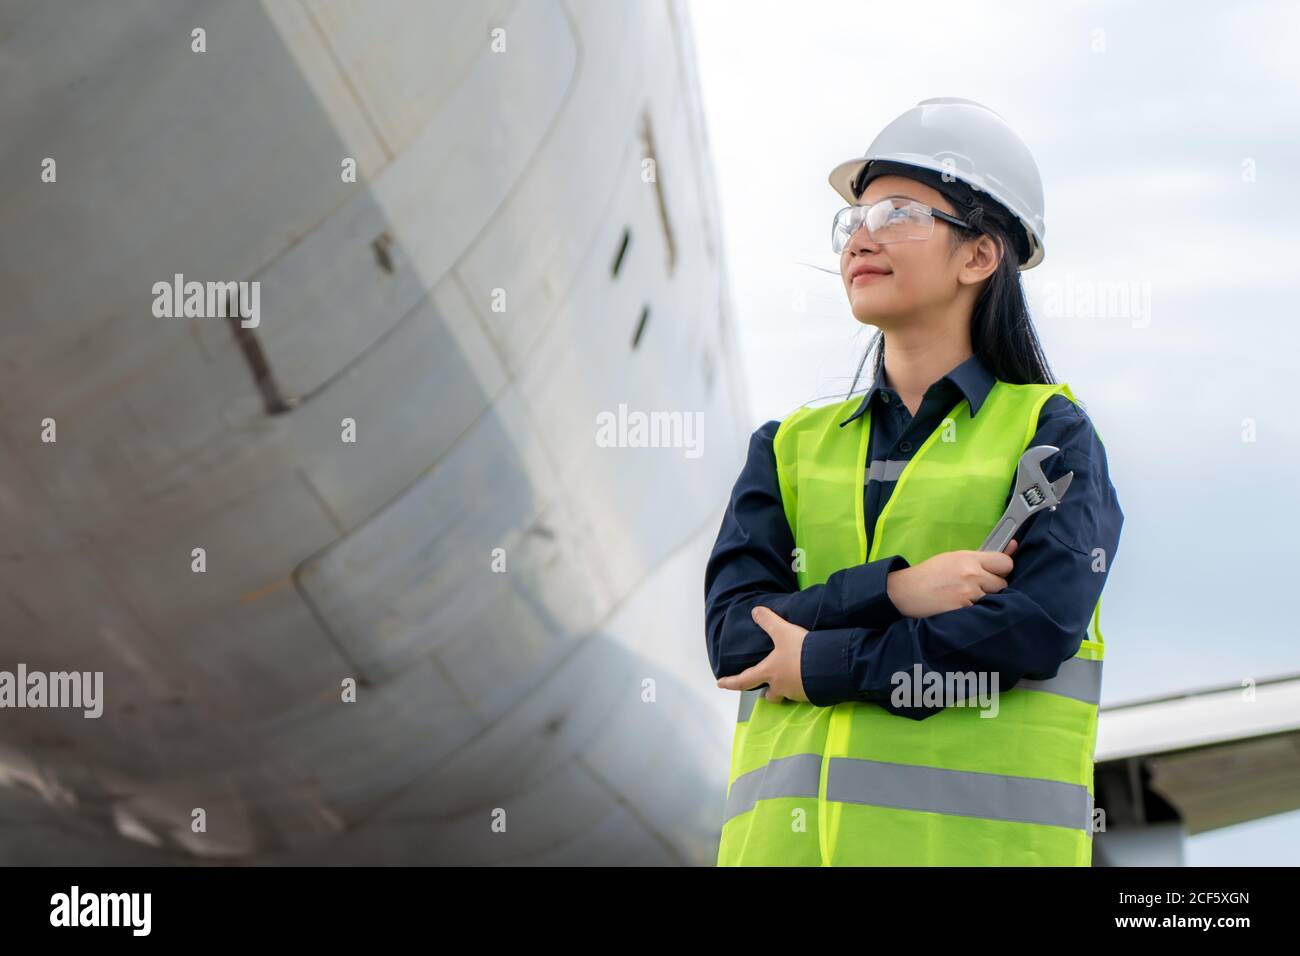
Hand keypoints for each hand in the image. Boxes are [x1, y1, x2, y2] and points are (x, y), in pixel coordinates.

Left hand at [715, 605, 809, 702]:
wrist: (831, 666)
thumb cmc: (802, 651)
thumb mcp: (783, 631)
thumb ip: (769, 621)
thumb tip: (755, 611)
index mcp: (770, 672)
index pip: (744, 680)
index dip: (731, 682)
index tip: (720, 684)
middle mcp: (781, 686)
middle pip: (770, 695)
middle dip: (769, 692)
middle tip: (769, 687)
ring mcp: (798, 693)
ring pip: (788, 694)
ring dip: (788, 687)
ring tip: (795, 674)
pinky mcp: (814, 695)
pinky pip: (805, 693)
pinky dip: (805, 686)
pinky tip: (811, 676)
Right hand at [886, 540, 1018, 618]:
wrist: (905, 592)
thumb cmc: (929, 574)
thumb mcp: (954, 558)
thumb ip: (982, 557)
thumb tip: (1014, 545)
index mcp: (969, 558)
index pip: (1005, 563)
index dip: (1002, 570)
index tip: (995, 573)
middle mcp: (971, 574)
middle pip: (1002, 584)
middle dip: (992, 587)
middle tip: (976, 588)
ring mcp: (968, 594)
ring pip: (993, 600)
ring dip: (984, 601)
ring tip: (965, 599)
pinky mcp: (962, 610)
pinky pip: (980, 612)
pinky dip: (974, 613)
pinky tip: (960, 608)